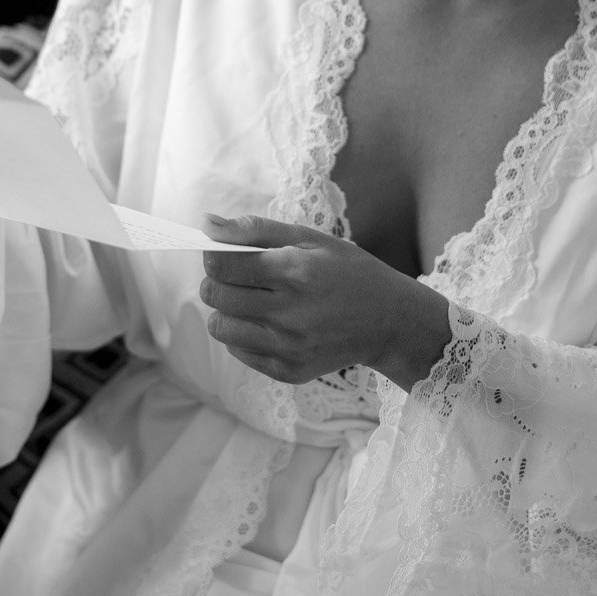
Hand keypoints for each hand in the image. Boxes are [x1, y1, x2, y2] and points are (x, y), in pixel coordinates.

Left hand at [200, 215, 452, 392]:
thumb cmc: (349, 272)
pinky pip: (238, 352)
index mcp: (296, 273)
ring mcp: (289, 348)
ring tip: (252, 300)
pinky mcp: (288, 371)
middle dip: (216, 280)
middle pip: (215, 295)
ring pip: (220, 327)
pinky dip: (243, 334)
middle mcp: (291, 314)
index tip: (224, 253)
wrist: (389, 322)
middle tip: (238, 275)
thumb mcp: (311, 240)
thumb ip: (256, 230)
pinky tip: (268, 322)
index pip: (222, 264)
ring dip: (226, 309)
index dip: (214, 254)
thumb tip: (206, 224)